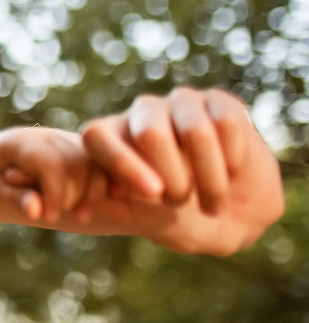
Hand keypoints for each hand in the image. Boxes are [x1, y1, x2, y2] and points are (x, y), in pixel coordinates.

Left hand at [0, 126, 103, 221]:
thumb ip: (13, 198)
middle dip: (78, 194)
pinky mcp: (76, 146)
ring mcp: (64, 138)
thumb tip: (36, 213)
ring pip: (95, 159)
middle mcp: (46, 135)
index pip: (51, 164)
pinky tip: (105, 201)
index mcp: (20, 143)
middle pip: (77, 161)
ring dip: (96, 190)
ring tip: (82, 217)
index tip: (48, 219)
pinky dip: (106, 180)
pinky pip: (100, 160)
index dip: (56, 194)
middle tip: (69, 218)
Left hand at [80, 88, 283, 254]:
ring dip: (209, 179)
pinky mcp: (219, 101)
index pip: (98, 137)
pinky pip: (227, 125)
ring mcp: (180, 103)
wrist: (236, 216)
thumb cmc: (181, 219)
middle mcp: (141, 113)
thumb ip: (117, 209)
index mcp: (111, 138)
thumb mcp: (147, 221)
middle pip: (150, 133)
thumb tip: (86, 211)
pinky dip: (232, 160)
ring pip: (196, 133)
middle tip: (180, 203)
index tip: (152, 194)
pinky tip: (232, 172)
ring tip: (211, 205)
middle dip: (172, 178)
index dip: (122, 164)